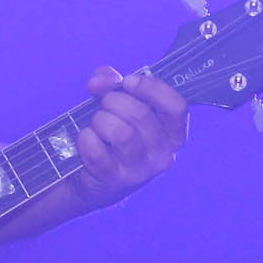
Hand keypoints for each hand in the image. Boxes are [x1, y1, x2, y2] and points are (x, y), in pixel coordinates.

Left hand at [74, 66, 187, 207]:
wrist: (93, 179)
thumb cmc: (111, 135)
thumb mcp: (118, 105)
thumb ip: (112, 84)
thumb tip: (101, 82)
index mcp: (172, 135)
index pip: (176, 107)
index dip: (151, 88)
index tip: (128, 82)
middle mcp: (162, 155)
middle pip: (141, 115)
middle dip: (114, 102)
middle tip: (104, 106)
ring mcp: (140, 171)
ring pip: (120, 133)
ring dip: (100, 120)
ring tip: (97, 124)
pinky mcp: (115, 181)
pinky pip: (97, 151)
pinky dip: (86, 138)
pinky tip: (87, 140)